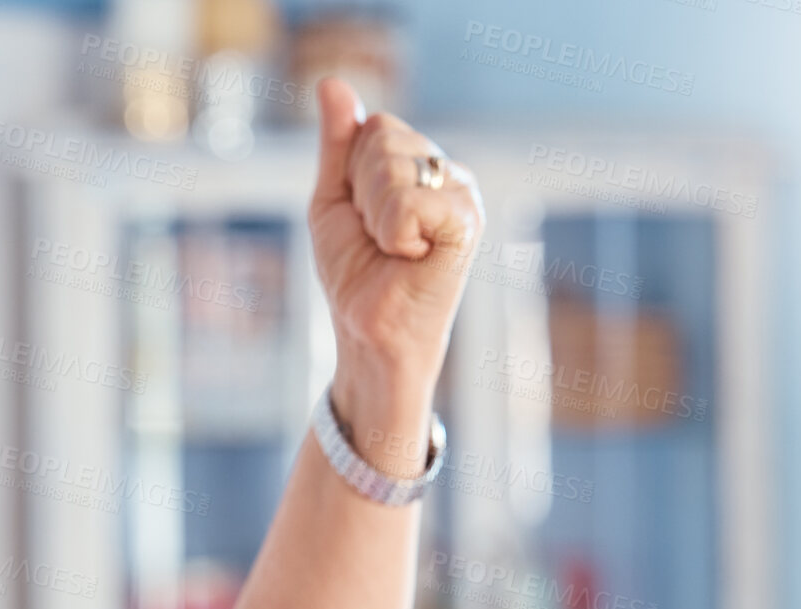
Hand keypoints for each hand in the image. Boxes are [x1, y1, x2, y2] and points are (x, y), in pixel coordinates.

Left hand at [309, 77, 483, 472]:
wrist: (368, 332)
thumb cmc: (355, 274)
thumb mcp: (334, 200)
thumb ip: (337, 144)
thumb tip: (332, 83)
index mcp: (422, 164)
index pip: (375, 126)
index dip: (352, 174)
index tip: (363, 218)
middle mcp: (450, 173)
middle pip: (383, 137)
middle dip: (360, 194)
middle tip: (378, 239)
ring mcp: (464, 194)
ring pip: (392, 165)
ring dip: (374, 217)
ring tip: (393, 250)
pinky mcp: (468, 221)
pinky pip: (408, 199)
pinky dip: (393, 232)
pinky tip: (410, 256)